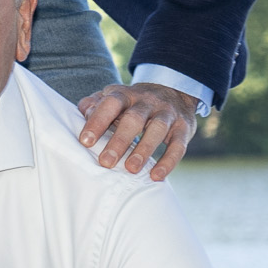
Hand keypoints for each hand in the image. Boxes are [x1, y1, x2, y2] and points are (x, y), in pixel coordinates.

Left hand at [75, 81, 199, 180]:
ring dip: (144, 150)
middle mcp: (148, 101)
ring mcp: (167, 114)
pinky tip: (156, 176)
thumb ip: (96, 105)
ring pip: (157, 129)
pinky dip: (168, 162)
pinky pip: (178, 146)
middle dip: (120, 140)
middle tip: (106, 162)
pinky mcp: (184, 128)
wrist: (174, 90)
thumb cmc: (134, 103)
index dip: (98, 121)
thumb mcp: (115, 98)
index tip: (85, 142)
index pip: (111, 104)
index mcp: (126, 94)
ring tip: (131, 170)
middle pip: (134, 118)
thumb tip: (84, 113)